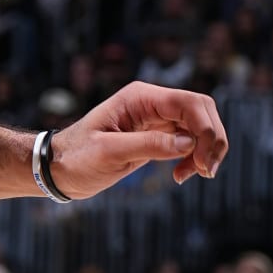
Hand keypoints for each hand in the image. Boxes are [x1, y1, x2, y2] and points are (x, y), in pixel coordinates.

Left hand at [49, 82, 227, 195]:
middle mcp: (152, 103)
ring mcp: (157, 119)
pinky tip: (182, 175)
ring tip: (194, 175)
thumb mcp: (109, 153)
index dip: (205, 130)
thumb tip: (188, 144)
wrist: (60, 169)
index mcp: (140, 98)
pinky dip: (194, 158)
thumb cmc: (77, 158)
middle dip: (212, 139)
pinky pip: (190, 141)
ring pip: (200, 126)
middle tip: (206, 170)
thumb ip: (149, 145)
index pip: (189, 103)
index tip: (202, 161)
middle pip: (202, 111)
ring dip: (206, 150)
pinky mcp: (158, 136)